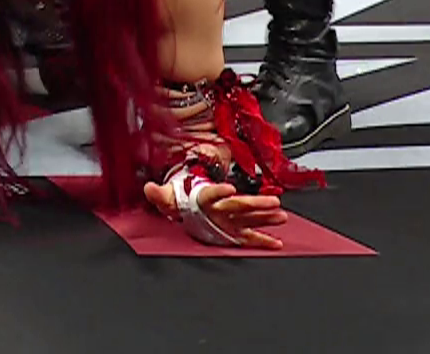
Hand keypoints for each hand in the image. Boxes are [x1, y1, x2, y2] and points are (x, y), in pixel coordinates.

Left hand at [143, 179, 287, 250]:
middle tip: (273, 201)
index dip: (220, 190)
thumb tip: (148, 188)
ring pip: (250, 216)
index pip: (212, 193)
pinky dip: (263, 240)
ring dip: (265, 216)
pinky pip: (250, 236)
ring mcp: (230, 219)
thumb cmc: (181, 200)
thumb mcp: (167, 198)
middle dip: (256, 203)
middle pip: (239, 204)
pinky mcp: (234, 231)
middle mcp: (221, 207)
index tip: (230, 188)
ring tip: (281, 215)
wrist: (189, 205)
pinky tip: (277, 242)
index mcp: (205, 197)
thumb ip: (159, 195)